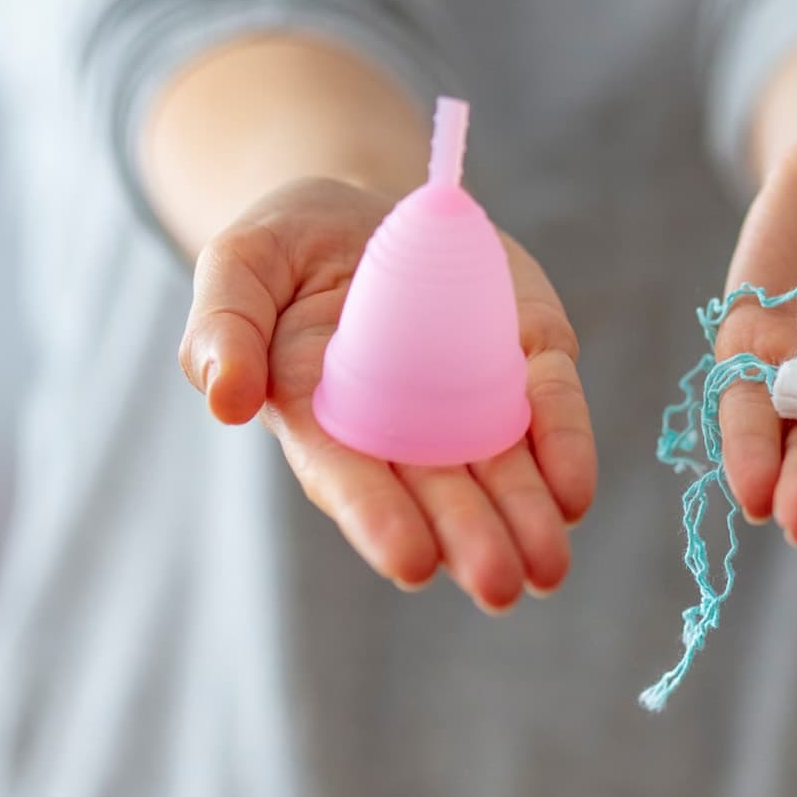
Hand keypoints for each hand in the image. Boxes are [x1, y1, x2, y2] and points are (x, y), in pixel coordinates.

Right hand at [176, 177, 596, 611]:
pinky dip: (566, 446)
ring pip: (503, 472)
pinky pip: (550, 407)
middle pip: (437, 493)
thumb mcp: (240, 261)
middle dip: (470, 539)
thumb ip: (223, 325)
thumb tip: (225, 400)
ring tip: (548, 566)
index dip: (376, 519)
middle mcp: (401, 427)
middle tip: (500, 587)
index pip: (348, 477)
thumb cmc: (289, 249)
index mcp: (321, 417)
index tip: (409, 562)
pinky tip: (573, 492)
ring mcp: (469, 399)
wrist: (367, 209)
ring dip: (529, 519)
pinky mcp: (525, 360)